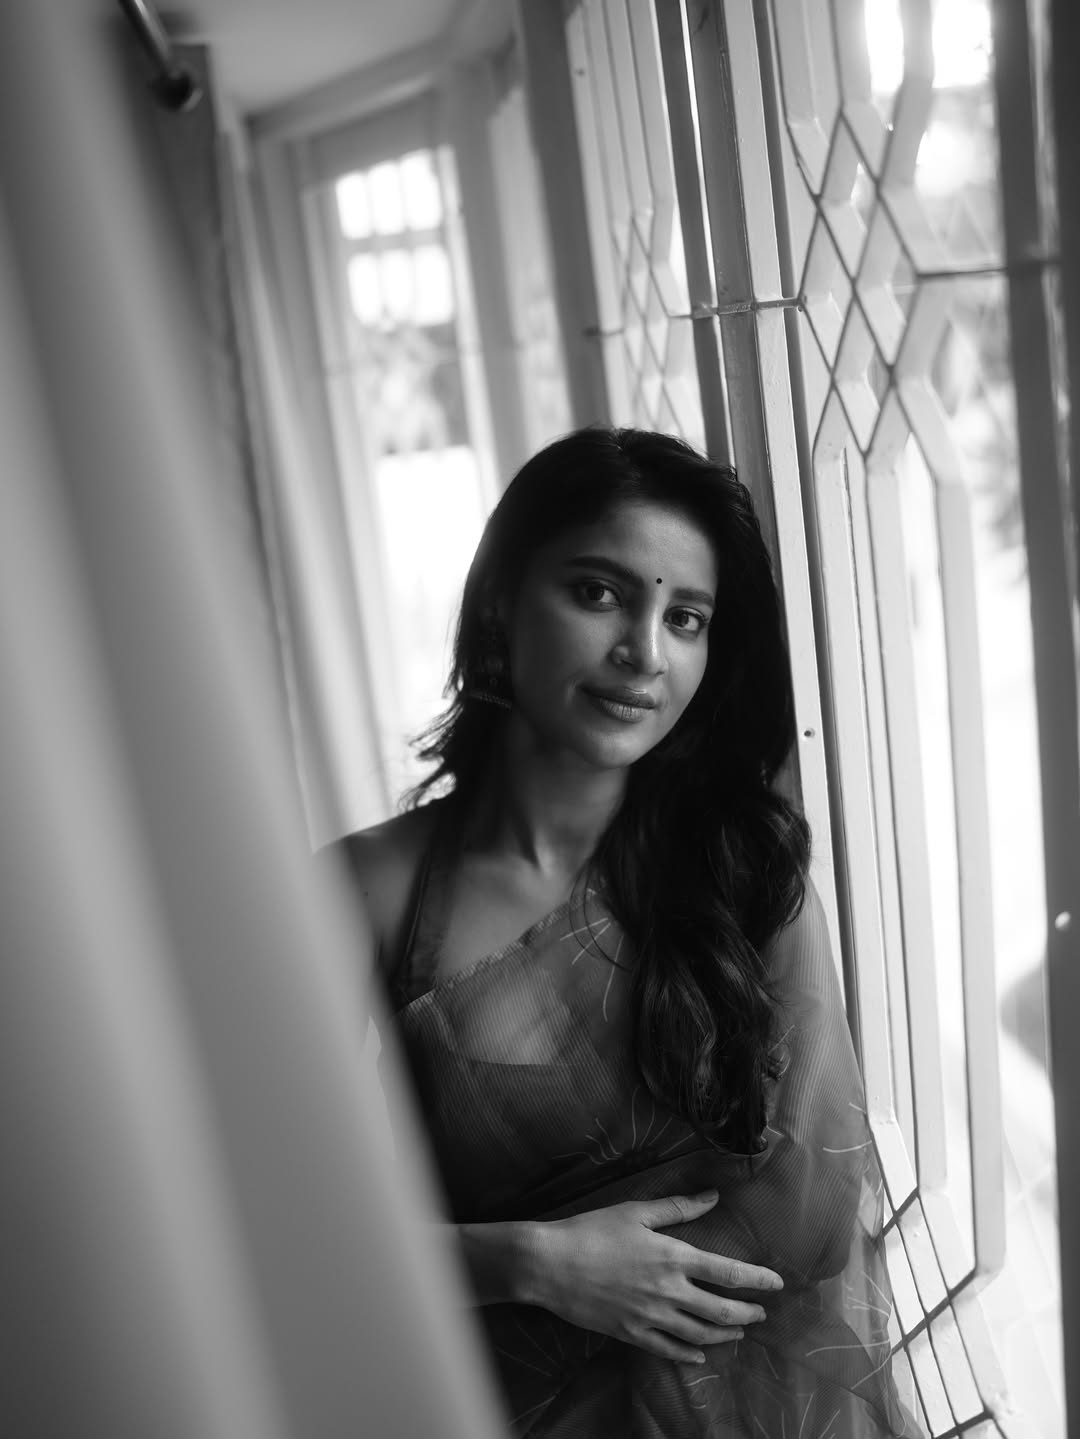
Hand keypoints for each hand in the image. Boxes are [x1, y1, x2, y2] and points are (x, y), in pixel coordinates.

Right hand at [528, 1190, 782, 1363]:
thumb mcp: (637, 1211)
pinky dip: (688, 1354)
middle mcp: (668, 1291)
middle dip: (747, 1314)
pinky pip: (667, 1349)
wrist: (551, 1264)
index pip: (727, 1272)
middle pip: (720, 1311)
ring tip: (738, 1333)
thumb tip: (713, 1196)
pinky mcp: (631, 1334)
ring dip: (723, 1336)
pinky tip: (699, 1355)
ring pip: (698, 1335)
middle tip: (762, 1314)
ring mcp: (650, 1317)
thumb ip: (678, 1207)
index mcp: (673, 1257)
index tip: (777, 1284)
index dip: (756, 1279)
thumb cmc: (593, 1230)